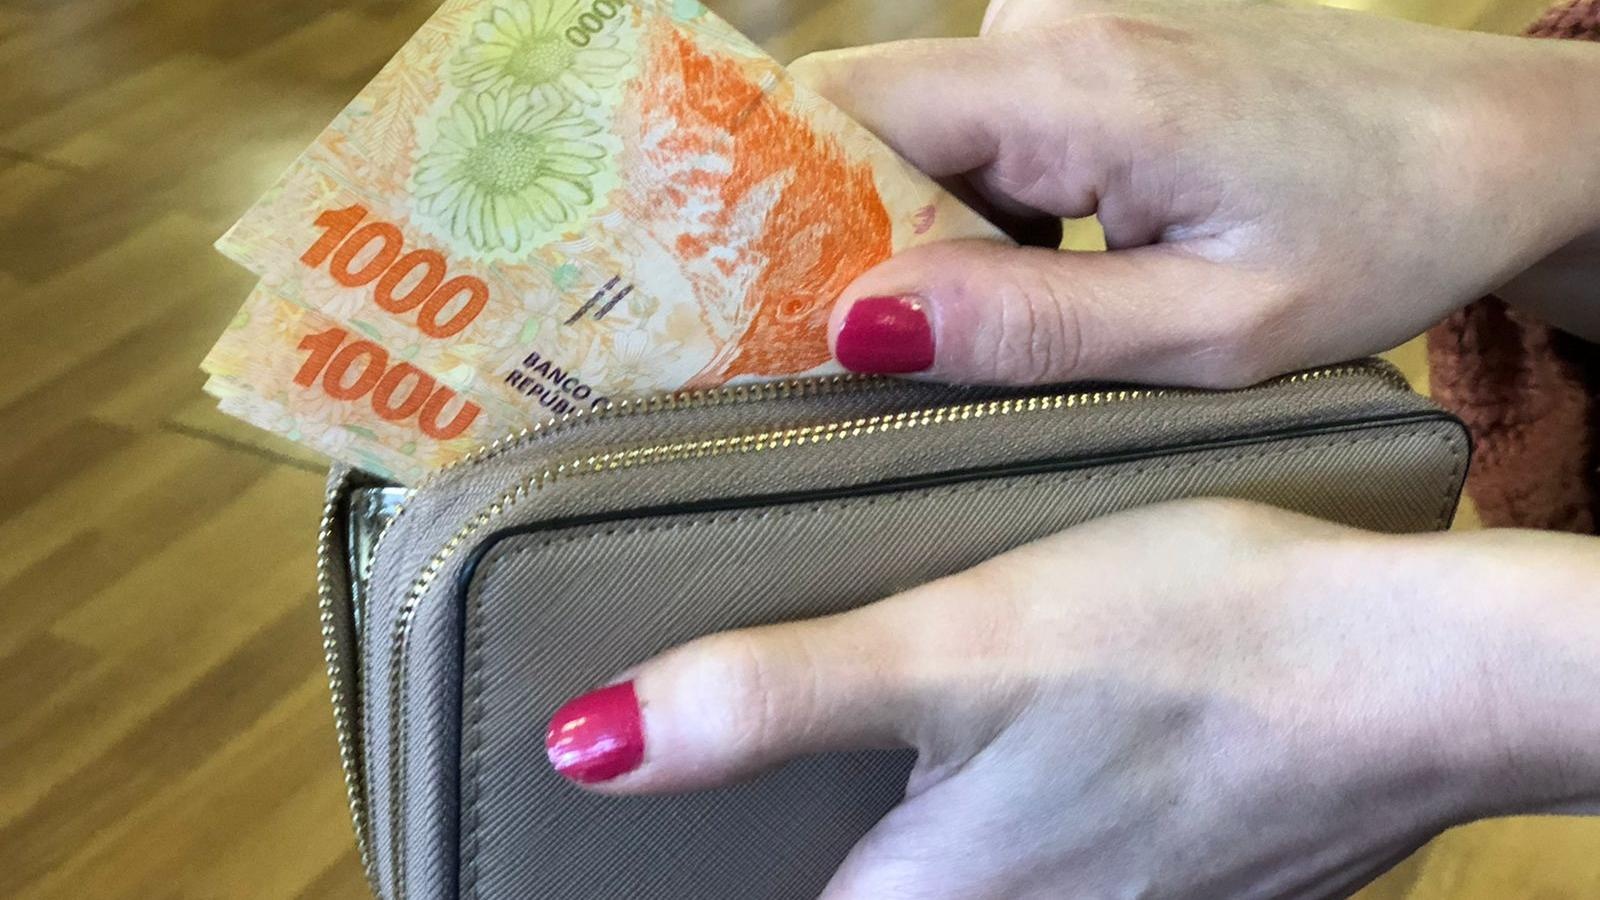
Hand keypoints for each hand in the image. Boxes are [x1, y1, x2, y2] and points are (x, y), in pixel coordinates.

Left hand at [545, 500, 1599, 897]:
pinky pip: (1043, 880)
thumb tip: (587, 745)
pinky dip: (984, 838)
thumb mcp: (950, 644)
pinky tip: (1000, 767)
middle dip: (787, 859)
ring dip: (890, 852)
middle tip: (726, 807)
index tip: (643, 859)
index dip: (692, 889)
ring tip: (848, 786)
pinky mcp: (1168, 883)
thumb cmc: (1185, 642)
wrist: (1410, 670)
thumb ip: (767, 700)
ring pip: (952, 898)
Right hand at [797, 0, 1599, 385]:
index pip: (843, 110)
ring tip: (996, 320)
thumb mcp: (1211, 328)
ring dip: (924, 230)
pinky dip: (978, 203)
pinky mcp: (1084, 42)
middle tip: (869, 360)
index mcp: (1077, 86)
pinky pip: (977, 123)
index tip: (743, 304)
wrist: (1483, 143)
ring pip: (917, 133)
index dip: (772, 203)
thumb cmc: (1378, 234)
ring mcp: (1065, 23)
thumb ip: (1032, 326)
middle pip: (866, 125)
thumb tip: (855, 320)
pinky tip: (1045, 265)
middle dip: (847, 237)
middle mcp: (1050, 26)